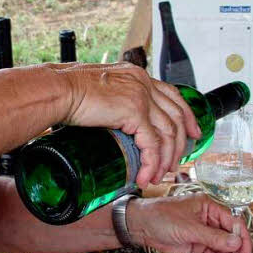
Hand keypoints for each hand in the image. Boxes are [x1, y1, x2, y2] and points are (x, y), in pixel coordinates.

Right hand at [55, 62, 200, 186]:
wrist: (58, 89)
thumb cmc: (68, 91)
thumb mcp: (100, 92)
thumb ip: (113, 102)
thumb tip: (113, 122)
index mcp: (137, 76)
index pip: (172, 95)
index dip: (187, 116)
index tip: (194, 132)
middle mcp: (143, 83)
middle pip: (177, 115)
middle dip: (182, 143)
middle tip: (178, 162)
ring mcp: (141, 96)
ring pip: (168, 133)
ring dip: (165, 159)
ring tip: (158, 176)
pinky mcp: (135, 111)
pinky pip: (152, 144)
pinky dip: (152, 163)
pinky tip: (146, 176)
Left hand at [129, 193, 250, 252]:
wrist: (141, 226)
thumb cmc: (161, 217)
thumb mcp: (189, 228)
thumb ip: (213, 237)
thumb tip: (236, 243)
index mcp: (211, 207)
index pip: (235, 224)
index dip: (243, 242)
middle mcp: (210, 219)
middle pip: (231, 240)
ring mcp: (204, 233)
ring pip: (222, 251)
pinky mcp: (197, 244)